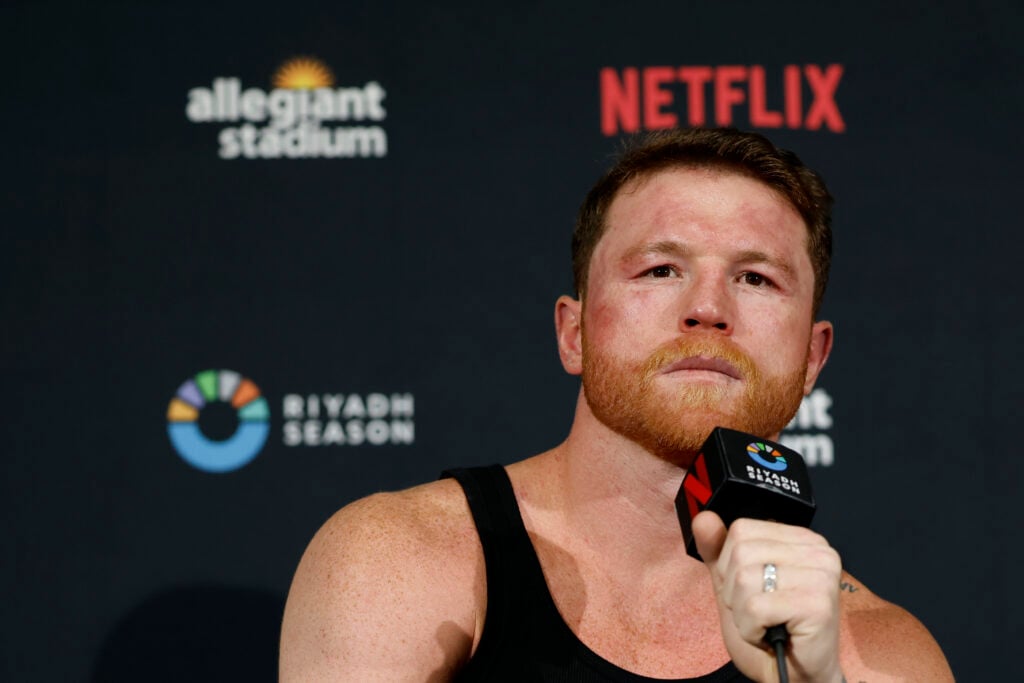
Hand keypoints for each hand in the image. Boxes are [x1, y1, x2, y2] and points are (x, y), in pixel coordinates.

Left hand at [693, 511, 842, 682]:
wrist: (795, 675)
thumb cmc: (770, 629)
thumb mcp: (734, 584)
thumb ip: (717, 550)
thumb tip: (704, 518)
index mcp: (800, 538)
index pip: (741, 530)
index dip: (730, 565)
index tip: (751, 590)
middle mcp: (817, 550)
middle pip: (740, 552)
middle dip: (735, 592)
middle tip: (758, 613)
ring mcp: (821, 575)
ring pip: (745, 579)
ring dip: (743, 613)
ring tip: (765, 624)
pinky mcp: (817, 604)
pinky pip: (756, 607)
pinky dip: (752, 628)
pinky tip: (771, 635)